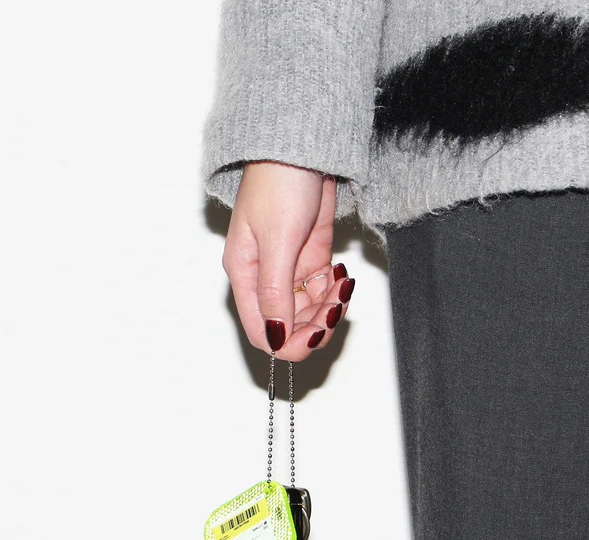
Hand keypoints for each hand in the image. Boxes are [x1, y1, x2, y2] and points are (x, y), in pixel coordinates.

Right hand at [222, 160, 354, 361]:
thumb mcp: (276, 241)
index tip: (315, 335)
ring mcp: (289, 270)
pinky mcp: (310, 259)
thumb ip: (275, 292)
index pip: (263, 331)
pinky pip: (323, 291)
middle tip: (337, 304)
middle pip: (290, 326)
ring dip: (331, 307)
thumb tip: (276, 336)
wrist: (302, 146)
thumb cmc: (278, 182)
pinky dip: (336, 291)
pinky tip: (342, 274)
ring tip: (342, 283)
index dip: (289, 343)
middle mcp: (264, 279)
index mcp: (245, 277)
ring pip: (310, 311)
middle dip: (316, 323)